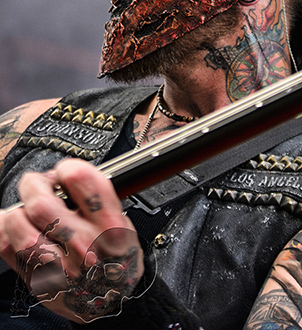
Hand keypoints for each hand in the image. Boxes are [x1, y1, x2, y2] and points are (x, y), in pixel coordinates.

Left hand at [0, 158, 143, 322]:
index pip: (78, 179)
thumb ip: (96, 196)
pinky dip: (6, 229)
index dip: (67, 167)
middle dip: (35, 184)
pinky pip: (7, 247)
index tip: (65, 173)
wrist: (115, 300)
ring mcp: (58, 267)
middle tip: (42, 187)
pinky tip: (16, 224)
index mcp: (109, 225)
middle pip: (40, 202)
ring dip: (19, 209)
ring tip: (29, 210)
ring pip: (17, 224)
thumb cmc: (117, 257)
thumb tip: (64, 174)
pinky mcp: (38, 280)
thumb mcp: (123, 220)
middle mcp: (83, 246)